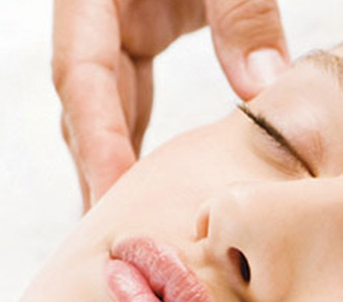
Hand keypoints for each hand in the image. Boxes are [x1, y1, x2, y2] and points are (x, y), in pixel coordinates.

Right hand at [52, 0, 288, 209]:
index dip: (97, 141)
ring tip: (134, 228)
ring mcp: (116, 22)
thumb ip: (242, 14)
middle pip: (87, 103)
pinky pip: (135, 94)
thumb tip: (261, 89)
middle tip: (119, 239)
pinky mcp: (142, 29)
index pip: (81, 75)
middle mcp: (94, 12)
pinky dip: (142, 140)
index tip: (115, 199)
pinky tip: (155, 185)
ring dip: (117, 164)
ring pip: (109, 105)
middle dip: (99, 171)